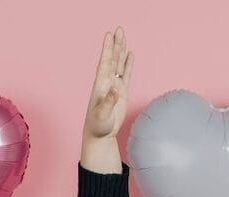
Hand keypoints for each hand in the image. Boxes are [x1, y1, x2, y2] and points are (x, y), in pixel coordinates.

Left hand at [83, 27, 132, 141]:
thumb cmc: (98, 126)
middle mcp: (107, 82)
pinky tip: (130, 55)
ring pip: (119, 64)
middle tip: (119, 29)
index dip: (107, 49)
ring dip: (121, 51)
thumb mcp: (103, 114)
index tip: (109, 35)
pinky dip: (128, 64)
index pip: (105, 63)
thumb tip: (116, 89)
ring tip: (123, 36)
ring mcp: (115, 86)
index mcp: (101, 85)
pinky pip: (126, 75)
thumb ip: (109, 101)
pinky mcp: (121, 93)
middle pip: (113, 59)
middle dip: (116, 44)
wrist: (100, 135)